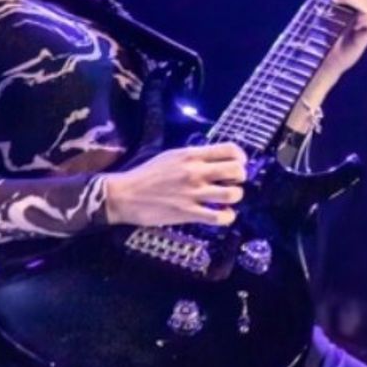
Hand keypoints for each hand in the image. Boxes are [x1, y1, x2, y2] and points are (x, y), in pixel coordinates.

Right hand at [104, 142, 246, 227]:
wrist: (126, 194)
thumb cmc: (147, 174)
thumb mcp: (171, 156)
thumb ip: (193, 156)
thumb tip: (215, 159)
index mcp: (191, 155)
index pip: (229, 149)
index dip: (241, 157)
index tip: (239, 164)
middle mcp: (195, 172)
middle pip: (237, 171)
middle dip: (241, 177)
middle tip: (233, 182)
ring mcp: (193, 193)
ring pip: (233, 194)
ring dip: (235, 197)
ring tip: (227, 199)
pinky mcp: (188, 213)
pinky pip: (220, 217)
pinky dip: (227, 217)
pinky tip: (221, 215)